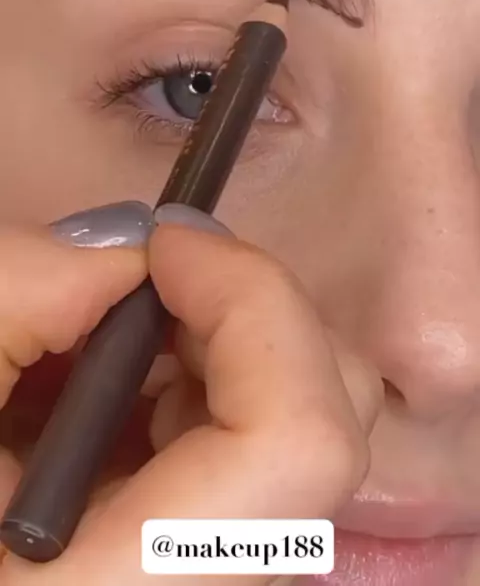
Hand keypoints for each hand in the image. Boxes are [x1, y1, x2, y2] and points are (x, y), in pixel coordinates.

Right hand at [1, 203, 382, 585]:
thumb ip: (21, 290)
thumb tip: (126, 254)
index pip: (298, 446)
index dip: (257, 309)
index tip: (169, 248)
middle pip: (324, 438)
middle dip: (245, 318)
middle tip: (156, 275)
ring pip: (307, 447)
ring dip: (231, 352)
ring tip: (129, 338)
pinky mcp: (208, 567)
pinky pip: (264, 466)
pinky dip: (214, 394)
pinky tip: (133, 392)